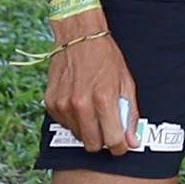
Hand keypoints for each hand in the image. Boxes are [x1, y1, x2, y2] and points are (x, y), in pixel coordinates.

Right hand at [43, 12, 139, 154]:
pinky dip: (73, 119)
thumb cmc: (106, 57)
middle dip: (103, 140)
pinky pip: (64, 124)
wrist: (79, 37)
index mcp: (104, 99)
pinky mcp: (51, 103)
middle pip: (93, 145)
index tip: (122, 144)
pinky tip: (79, 102)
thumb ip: (130, 114)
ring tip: (93, 108)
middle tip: (107, 127)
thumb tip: (133, 140)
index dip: (120, 146)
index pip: (113, 140)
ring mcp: (63, 105)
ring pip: (78, 136)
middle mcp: (81, 105)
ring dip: (87, 129)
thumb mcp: (126, 82)